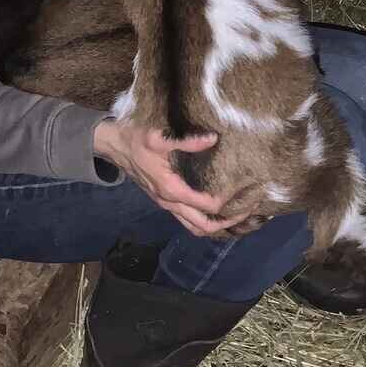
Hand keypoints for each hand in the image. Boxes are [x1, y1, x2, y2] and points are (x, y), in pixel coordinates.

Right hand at [93, 121, 245, 237]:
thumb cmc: (136, 141)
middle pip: (204, 226)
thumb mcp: (158, 137)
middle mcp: (170, 203)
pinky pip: (189, 221)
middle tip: (250, 210)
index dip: (228, 201)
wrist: (115, 147)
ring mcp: (167, 205)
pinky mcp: (167, 202)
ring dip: (218, 227)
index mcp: (171, 189)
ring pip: (196, 228)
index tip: (247, 190)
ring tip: (239, 216)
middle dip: (229, 222)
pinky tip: (220, 211)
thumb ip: (186, 141)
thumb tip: (213, 139)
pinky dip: (206, 222)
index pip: (206, 205)